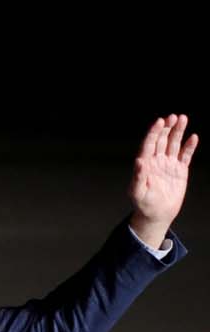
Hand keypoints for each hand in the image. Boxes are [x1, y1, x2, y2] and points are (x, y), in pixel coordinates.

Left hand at [128, 114, 196, 249]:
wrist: (157, 214)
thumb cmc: (143, 204)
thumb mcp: (138, 192)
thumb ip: (138, 177)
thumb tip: (139, 161)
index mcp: (145, 164)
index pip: (149, 144)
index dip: (154, 132)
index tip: (159, 121)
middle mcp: (156, 161)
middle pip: (161, 140)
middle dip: (167, 128)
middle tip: (173, 116)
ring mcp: (168, 164)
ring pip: (174, 144)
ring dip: (178, 132)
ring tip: (183, 118)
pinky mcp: (180, 170)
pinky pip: (185, 155)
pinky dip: (189, 146)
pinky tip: (193, 137)